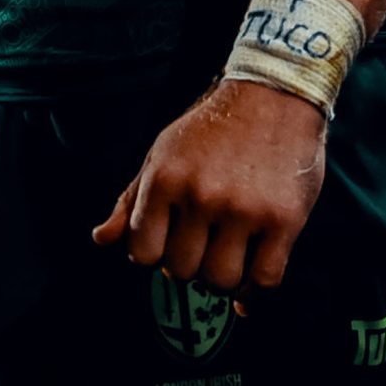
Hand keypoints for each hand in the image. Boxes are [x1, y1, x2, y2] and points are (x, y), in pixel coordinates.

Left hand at [91, 80, 326, 291]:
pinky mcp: (283, 219)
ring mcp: (244, 209)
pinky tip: (248, 284)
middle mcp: (201, 195)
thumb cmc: (212, 128)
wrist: (274, 94)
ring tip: (224, 258)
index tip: (167, 245)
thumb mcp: (163, 153)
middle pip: (181, 270)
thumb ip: (132, 199)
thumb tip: (102, 239)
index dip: (152, 255)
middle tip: (200, 247)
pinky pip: (264, 279)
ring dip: (219, 279)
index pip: (142, 252)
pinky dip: (253, 292)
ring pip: (220, 280)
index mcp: (165, 178)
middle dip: (187, 265)